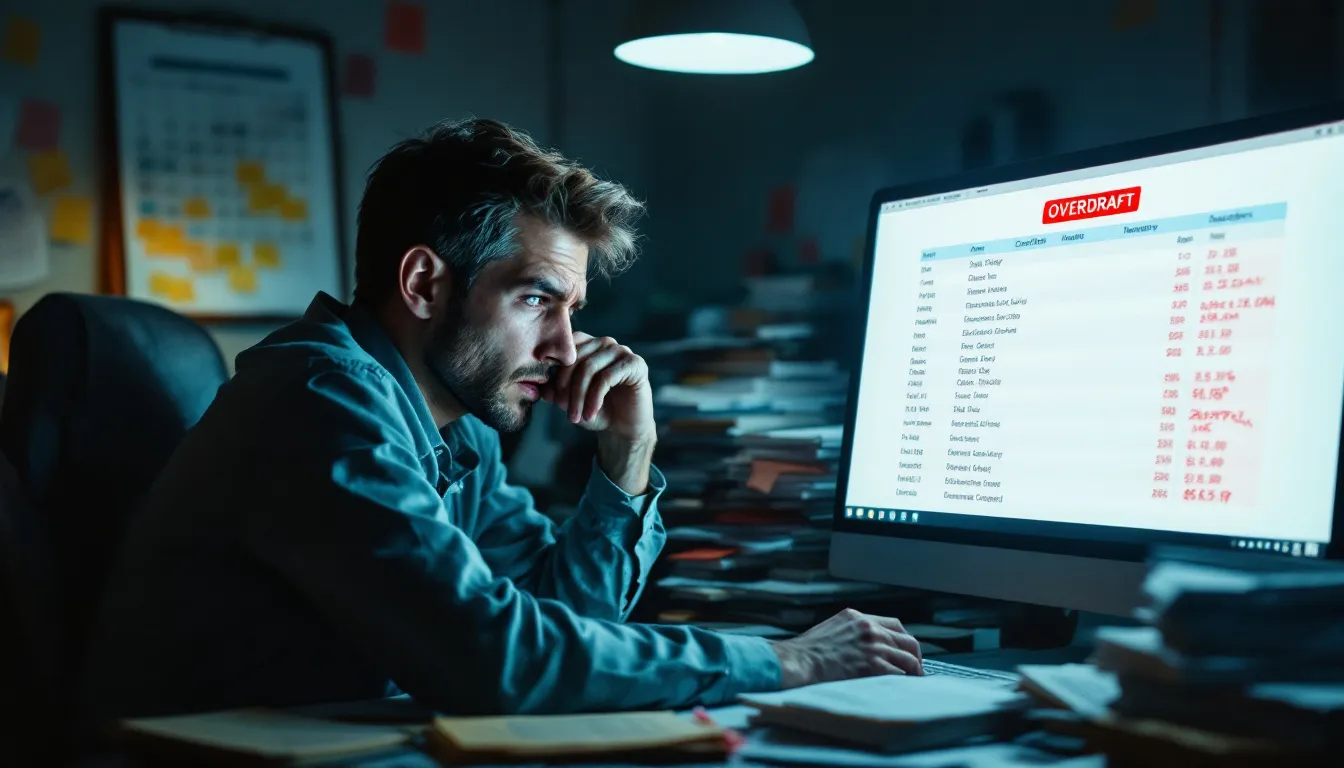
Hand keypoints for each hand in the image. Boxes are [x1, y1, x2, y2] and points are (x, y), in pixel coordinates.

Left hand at [543, 332, 654, 443]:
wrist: (622, 429)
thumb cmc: (595, 410)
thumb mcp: (570, 400)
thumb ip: (554, 389)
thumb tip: (541, 386)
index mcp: (588, 345)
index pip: (565, 348)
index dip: (555, 372)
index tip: (549, 397)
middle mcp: (604, 343)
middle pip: (576, 358)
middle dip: (565, 387)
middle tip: (563, 410)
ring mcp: (621, 351)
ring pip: (589, 367)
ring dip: (579, 396)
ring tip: (575, 417)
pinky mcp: (635, 363)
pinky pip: (607, 377)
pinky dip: (594, 399)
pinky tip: (590, 414)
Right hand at [771, 608, 922, 687]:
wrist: (798, 662)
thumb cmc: (806, 652)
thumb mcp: (830, 629)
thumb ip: (850, 632)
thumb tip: (862, 646)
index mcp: (857, 617)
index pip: (894, 624)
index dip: (904, 639)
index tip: (905, 650)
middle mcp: (869, 629)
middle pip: (907, 641)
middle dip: (915, 656)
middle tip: (915, 670)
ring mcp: (873, 647)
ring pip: (909, 659)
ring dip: (913, 672)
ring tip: (912, 683)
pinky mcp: (874, 666)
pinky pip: (900, 674)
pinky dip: (905, 682)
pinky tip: (902, 689)